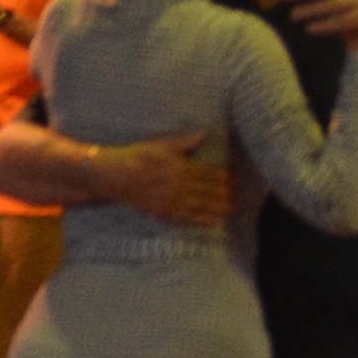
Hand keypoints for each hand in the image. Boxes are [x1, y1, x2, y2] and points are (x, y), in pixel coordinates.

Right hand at [98, 130, 235, 230]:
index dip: (226, 177)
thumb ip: (184, 142)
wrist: (115, 176)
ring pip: (202, 206)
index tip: (238, 179)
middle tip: (242, 197)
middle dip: (226, 194)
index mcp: (181, 167)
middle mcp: (180, 185)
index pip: (210, 173)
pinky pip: (187, 218)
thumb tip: (204, 134)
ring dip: (219, 208)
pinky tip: (214, 223)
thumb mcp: (161, 145)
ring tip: (233, 210)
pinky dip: (202, 220)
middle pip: (209, 191)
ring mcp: (173, 200)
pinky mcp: (164, 212)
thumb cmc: (138, 156)